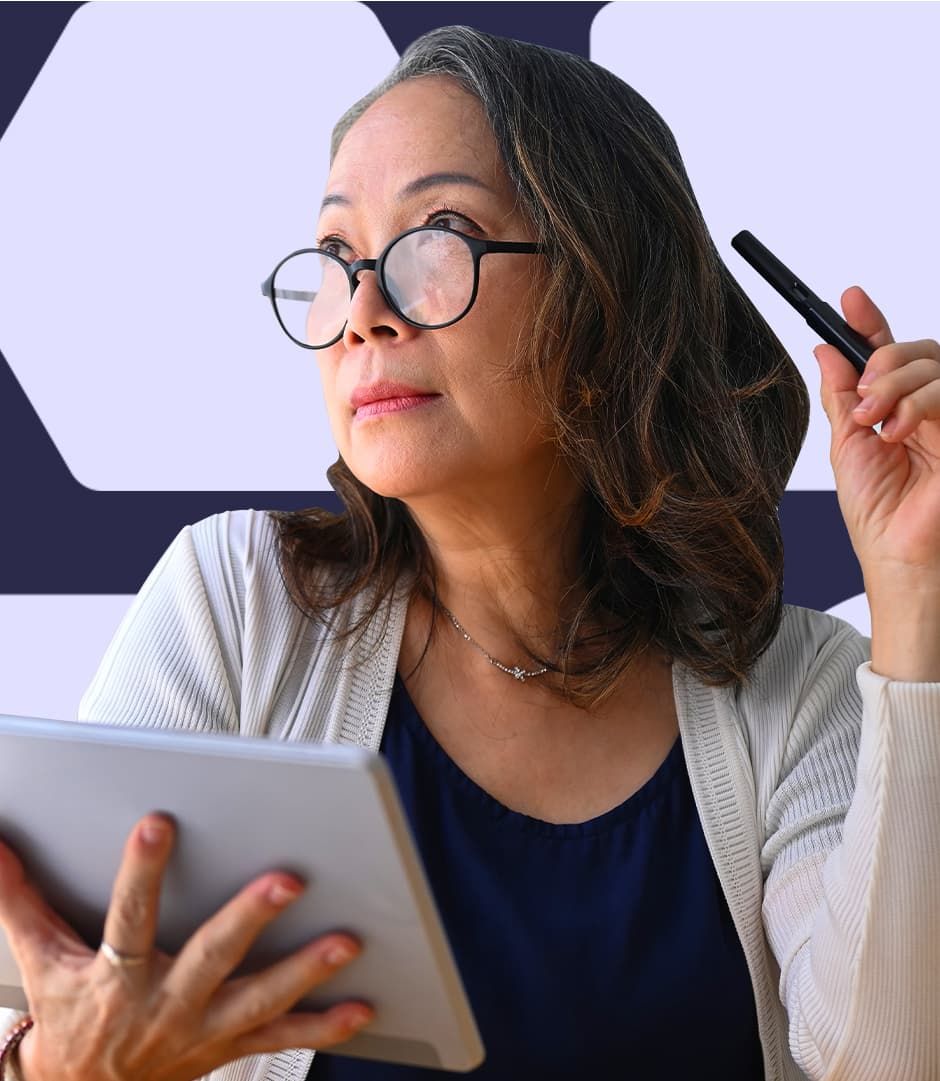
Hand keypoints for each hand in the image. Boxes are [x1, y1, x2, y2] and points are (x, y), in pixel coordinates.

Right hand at [0, 813, 373, 1080]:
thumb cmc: (67, 1015)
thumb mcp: (37, 959)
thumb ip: (20, 899)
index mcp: (116, 976)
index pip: (127, 915)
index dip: (141, 870)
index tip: (159, 821)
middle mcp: (164, 1004)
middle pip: (210, 957)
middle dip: (250, 920)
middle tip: (289, 879)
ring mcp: (202, 1030)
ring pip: (259, 999)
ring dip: (305, 972)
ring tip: (349, 941)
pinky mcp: (228, 1046)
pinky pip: (281, 1039)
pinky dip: (323, 1028)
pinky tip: (364, 1007)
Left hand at [813, 285, 939, 586]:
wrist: (898, 556)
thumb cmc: (878, 513)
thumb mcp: (847, 445)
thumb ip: (842, 396)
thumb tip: (826, 350)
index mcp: (900, 409)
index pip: (891, 353)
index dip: (871, 322)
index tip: (850, 299)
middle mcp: (930, 410)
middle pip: (918, 350)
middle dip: (883, 363)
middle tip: (862, 398)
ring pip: (935, 365)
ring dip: (896, 386)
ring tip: (875, 422)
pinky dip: (917, 405)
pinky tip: (896, 433)